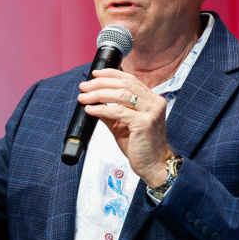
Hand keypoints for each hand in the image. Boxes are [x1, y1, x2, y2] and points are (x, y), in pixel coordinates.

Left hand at [78, 69, 172, 186]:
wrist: (153, 165)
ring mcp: (151, 112)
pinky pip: (118, 112)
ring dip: (98, 94)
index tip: (95, 74)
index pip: (131, 79)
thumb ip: (111, 113)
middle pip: (125, 84)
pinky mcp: (145, 123)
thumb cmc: (140, 146)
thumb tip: (94, 102)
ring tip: (84, 97)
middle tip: (84, 86)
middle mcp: (154, 102)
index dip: (111, 74)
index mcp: (152, 100)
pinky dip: (102, 109)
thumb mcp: (123, 125)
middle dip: (101, 83)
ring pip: (121, 95)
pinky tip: (91, 110)